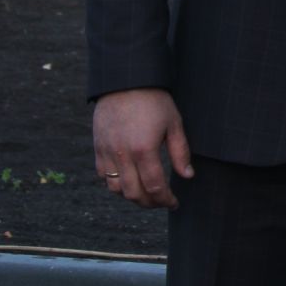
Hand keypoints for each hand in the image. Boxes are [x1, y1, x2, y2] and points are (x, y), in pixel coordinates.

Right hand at [92, 88, 192, 209]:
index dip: (165, 200)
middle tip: (162, 203)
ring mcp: (107, 152)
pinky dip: (115, 185)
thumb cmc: (154, 101)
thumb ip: (180, 152)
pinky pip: (103, 176)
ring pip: (115, 189)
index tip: (174, 203)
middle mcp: (122, 155)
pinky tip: (129, 181)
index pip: (155, 187)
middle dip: (150, 203)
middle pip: (134, 193)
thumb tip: (187, 176)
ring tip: (146, 195)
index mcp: (144, 150)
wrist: (126, 82)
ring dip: (131, 197)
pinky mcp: (98, 148)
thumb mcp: (174, 123)